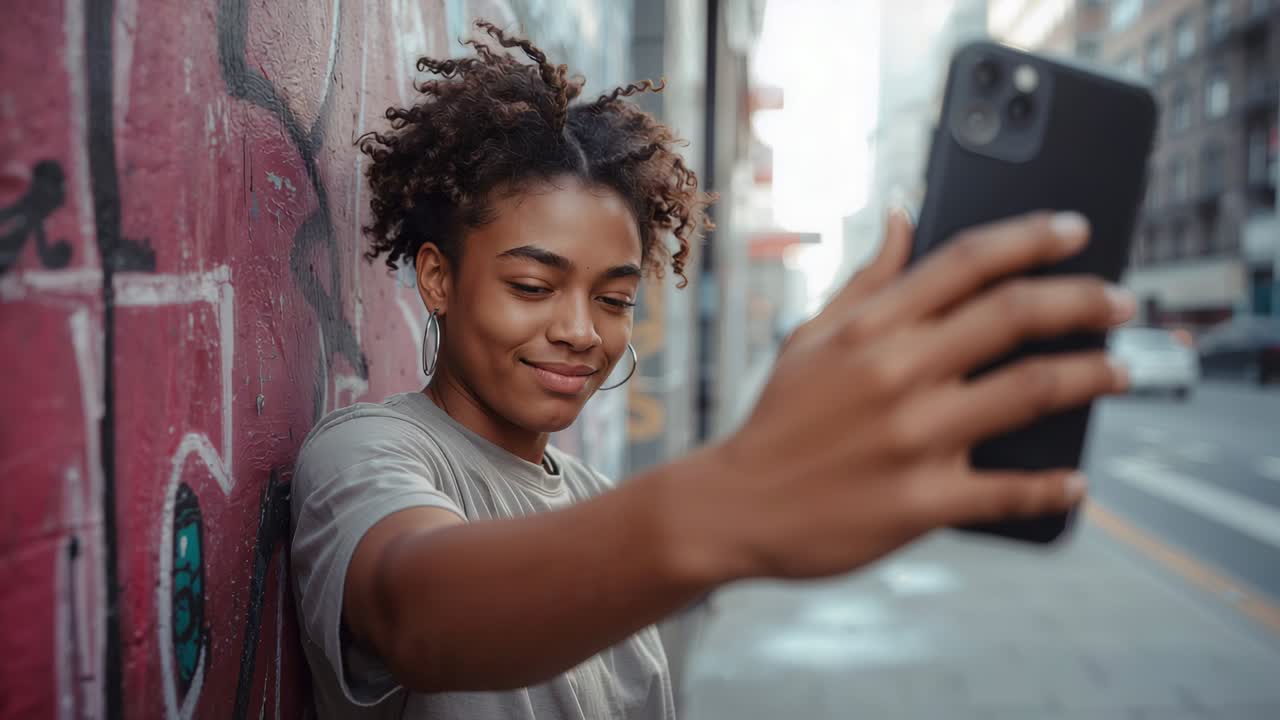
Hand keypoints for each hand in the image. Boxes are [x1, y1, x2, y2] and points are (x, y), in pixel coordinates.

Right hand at [698, 210, 1133, 579]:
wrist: (733, 507)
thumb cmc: (778, 419)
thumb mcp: (812, 337)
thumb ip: (868, 278)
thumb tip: (906, 213)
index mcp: (871, 327)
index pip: (967, 261)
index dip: (1031, 236)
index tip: (1077, 229)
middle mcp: (897, 372)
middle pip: (1015, 315)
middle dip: (1086, 300)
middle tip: (1125, 303)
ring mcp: (914, 438)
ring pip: (1031, 392)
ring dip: (1092, 376)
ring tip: (1120, 371)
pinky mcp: (922, 503)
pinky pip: (1009, 491)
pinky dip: (1053, 486)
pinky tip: (1077, 481)